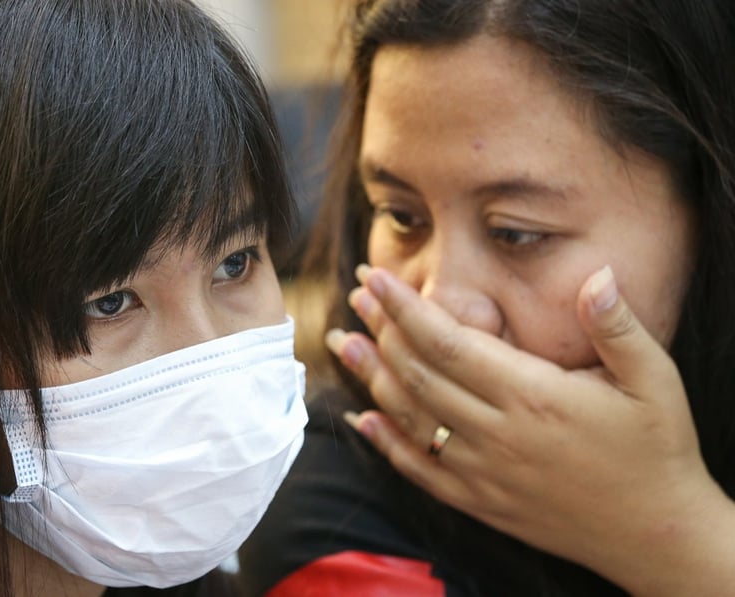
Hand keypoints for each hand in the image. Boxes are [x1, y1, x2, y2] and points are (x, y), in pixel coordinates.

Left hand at [325, 264, 734, 595]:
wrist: (656, 533)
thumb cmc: (656, 449)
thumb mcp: (654, 381)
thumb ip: (618, 327)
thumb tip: (598, 275)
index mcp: (532, 396)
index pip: (449, 343)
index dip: (405, 308)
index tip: (377, 277)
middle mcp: (497, 434)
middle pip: (419, 375)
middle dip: (381, 329)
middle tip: (357, 295)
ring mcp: (483, 473)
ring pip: (410, 418)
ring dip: (372, 377)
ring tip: (344, 341)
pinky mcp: (480, 503)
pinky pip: (419, 471)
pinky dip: (386, 443)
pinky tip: (361, 418)